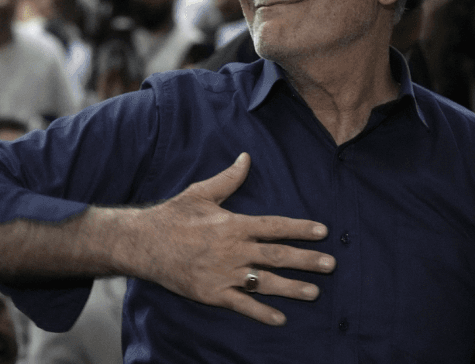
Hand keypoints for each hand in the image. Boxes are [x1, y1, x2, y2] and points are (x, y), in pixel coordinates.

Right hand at [128, 153, 334, 325]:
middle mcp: (234, 250)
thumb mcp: (201, 192)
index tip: (323, 232)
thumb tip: (246, 157)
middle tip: (331, 265)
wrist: (144, 244)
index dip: (301, 229)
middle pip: (277, 256)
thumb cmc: (173, 216)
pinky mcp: (212, 293)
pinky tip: (280, 318)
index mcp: (234, 224)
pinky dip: (262, 312)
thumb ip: (229, 178)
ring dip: (292, 288)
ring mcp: (224, 273)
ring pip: (265, 282)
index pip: (275, 226)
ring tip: (315, 292)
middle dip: (307, 260)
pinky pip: (242, 304)